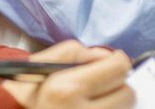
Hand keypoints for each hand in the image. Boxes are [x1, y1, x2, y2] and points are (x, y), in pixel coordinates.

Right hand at [1, 41, 135, 108]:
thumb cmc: (26, 93)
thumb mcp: (42, 65)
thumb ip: (76, 52)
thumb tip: (107, 56)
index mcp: (67, 89)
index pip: (118, 68)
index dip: (118, 61)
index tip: (113, 63)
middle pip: (128, 93)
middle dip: (119, 85)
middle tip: (104, 84)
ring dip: (116, 102)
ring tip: (96, 100)